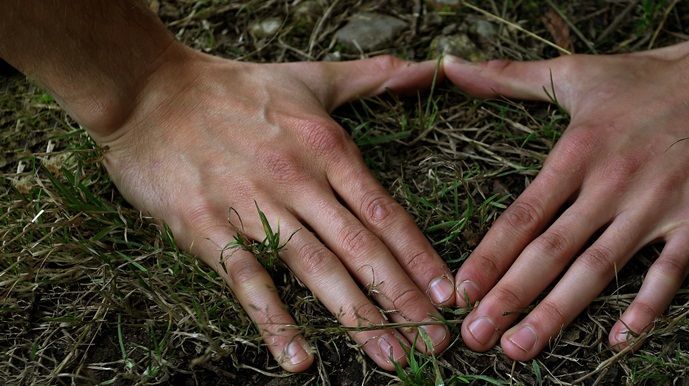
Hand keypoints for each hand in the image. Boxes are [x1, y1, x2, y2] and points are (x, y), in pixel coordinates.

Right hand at [96, 47, 453, 370]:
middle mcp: (299, 180)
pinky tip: (300, 358)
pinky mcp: (208, 229)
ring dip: (357, 318)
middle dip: (402, 298)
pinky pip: (249, 281)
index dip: (419, 256)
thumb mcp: (310, 76)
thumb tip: (424, 67)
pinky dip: (275, 321)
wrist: (149, 92)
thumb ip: (371, 78)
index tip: (447, 292)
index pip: (385, 212)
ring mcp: (253, 207)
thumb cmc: (235, 88)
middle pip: (362, 249)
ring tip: (390, 357)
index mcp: (328, 148)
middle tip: (434, 340)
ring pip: (316, 269)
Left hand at [443, 41, 688, 359]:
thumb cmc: (645, 78)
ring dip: (557, 312)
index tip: (460, 291)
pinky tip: (618, 338)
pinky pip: (669, 271)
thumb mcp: (572, 71)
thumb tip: (451, 66)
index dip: (489, 256)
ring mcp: (654, 206)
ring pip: (597, 268)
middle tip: (476, 336)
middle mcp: (610, 184)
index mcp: (576, 152)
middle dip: (510, 297)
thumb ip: (508, 77)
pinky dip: (647, 306)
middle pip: (551, 251)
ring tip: (521, 348)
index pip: (523, 215)